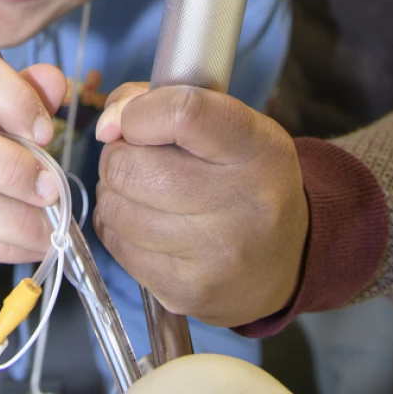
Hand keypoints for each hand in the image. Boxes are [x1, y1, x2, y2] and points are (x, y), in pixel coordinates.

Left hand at [94, 84, 307, 328]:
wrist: (285, 260)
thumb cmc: (245, 179)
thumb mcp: (229, 125)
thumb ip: (163, 102)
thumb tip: (107, 124)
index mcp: (258, 150)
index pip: (182, 114)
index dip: (139, 112)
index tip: (133, 118)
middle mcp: (243, 204)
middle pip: (131, 166)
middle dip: (119, 155)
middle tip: (138, 158)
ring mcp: (215, 255)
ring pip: (116, 208)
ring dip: (115, 193)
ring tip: (143, 192)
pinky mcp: (187, 291)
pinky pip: (116, 246)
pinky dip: (118, 229)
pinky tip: (146, 225)